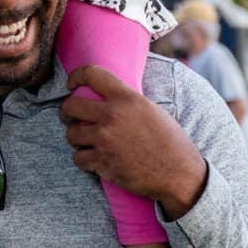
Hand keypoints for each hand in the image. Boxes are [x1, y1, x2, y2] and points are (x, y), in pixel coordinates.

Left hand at [61, 65, 206, 220]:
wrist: (179, 173)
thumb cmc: (170, 141)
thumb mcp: (151, 109)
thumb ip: (126, 100)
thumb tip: (105, 95)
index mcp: (127, 98)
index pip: (91, 74)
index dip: (75, 76)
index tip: (71, 84)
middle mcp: (112, 116)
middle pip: (70, 106)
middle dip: (68, 111)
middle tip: (73, 116)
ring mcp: (105, 140)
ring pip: (70, 133)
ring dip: (76, 136)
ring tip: (86, 139)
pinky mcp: (102, 163)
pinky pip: (77, 158)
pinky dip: (84, 159)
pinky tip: (94, 158)